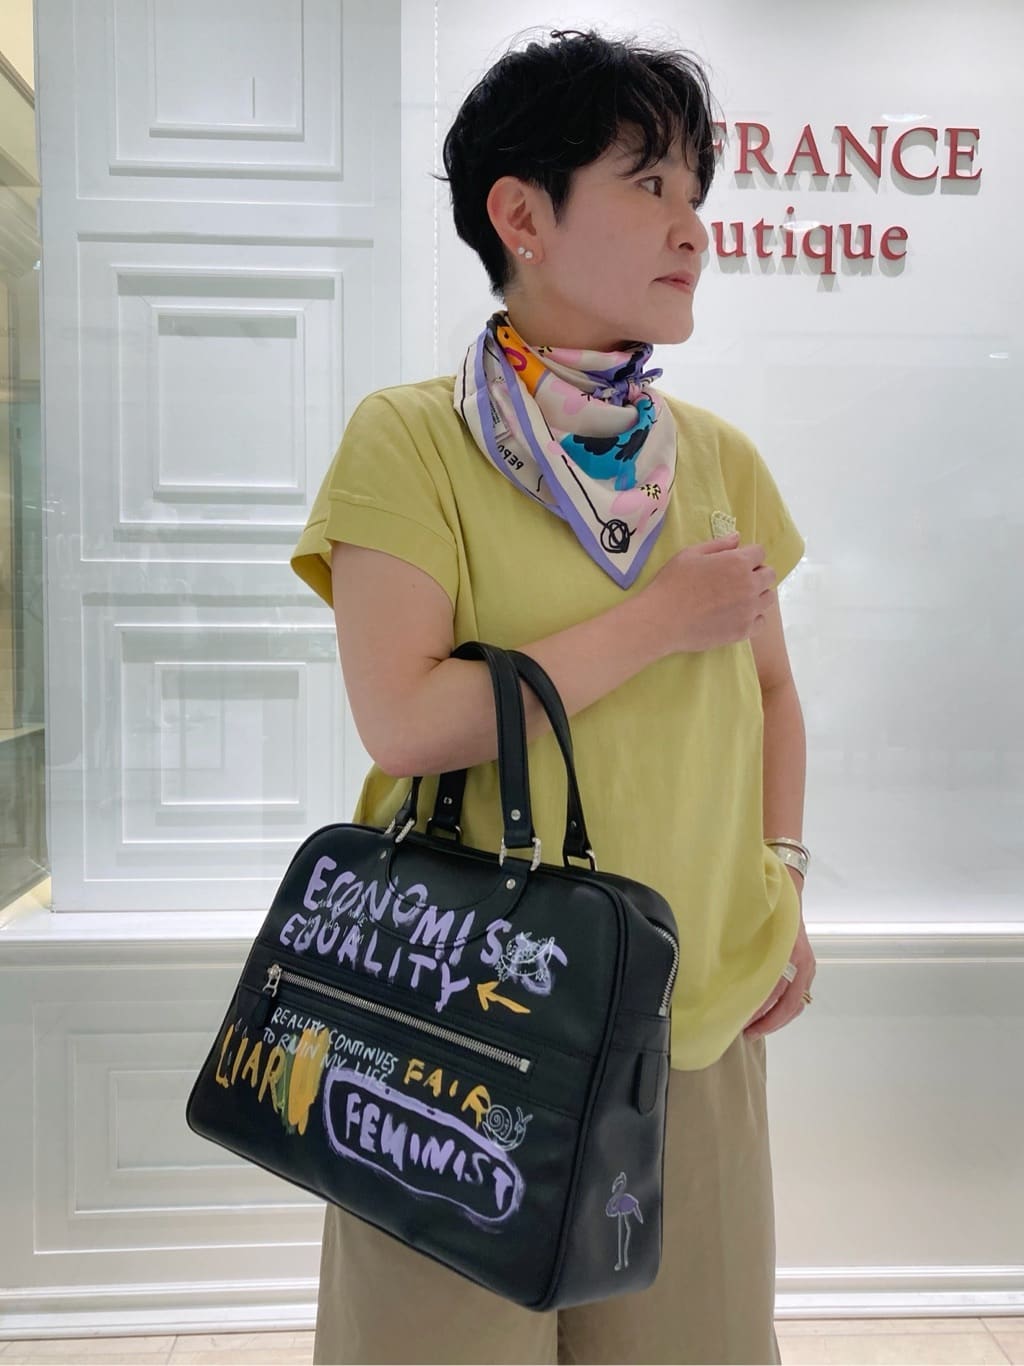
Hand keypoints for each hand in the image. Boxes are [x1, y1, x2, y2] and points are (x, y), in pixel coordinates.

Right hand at [641, 532, 776, 657]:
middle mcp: (750, 585)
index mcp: (738, 562)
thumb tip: (738, 538)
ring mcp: (749, 610)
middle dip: (756, 573)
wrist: (662, 620)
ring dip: (757, 595)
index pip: (760, 552)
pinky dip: (753, 617)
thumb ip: (719, 545)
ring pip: (768, 598)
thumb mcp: (690, 554)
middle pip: (769, 575)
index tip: (735, 562)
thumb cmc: (673, 583)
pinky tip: (737, 615)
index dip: (747, 555)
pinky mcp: (744, 631)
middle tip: (736, 580)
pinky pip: (761, 621)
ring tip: (737, 599)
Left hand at [743, 870, 815, 1038]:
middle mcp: (804, 965)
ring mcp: (805, 966)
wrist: (784, 887)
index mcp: (795, 959)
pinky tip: (761, 1010)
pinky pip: (793, 994)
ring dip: (773, 1017)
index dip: (764, 1016)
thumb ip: (743, 956)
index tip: (743, 1026)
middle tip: (745, 1032)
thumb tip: (722, 984)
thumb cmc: (767, 909)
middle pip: (789, 1005)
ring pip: (792, 1002)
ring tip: (751, 1026)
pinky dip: (778, 1006)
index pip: (782, 998)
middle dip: (768, 1022)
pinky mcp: (802, 965)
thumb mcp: (752, 932)